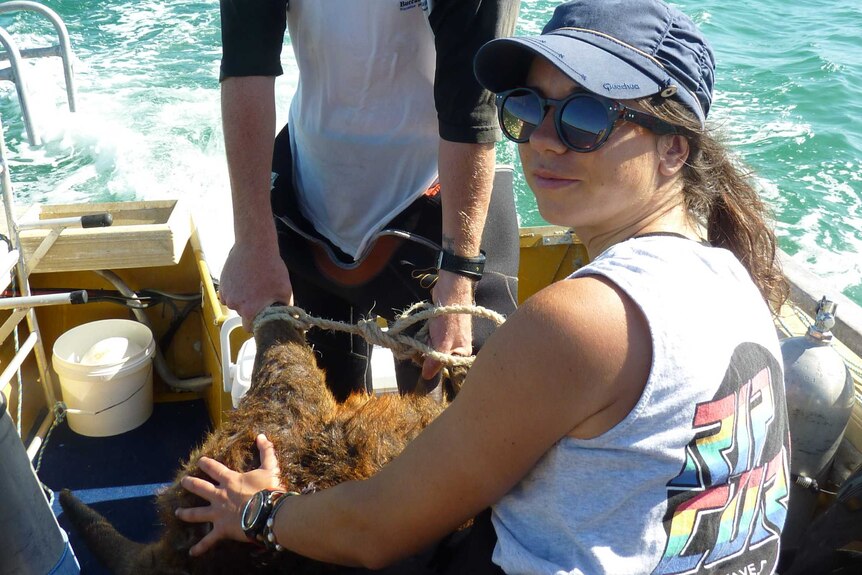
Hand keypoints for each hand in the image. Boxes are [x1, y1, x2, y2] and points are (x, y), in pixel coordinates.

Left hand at [176, 434, 283, 555]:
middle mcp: (220, 496)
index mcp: (230, 480)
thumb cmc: (268, 489)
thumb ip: (266, 451)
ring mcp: (218, 513)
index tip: (199, 461)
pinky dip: (200, 547)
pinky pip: (209, 540)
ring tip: (178, 512)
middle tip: (183, 482)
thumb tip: (262, 436)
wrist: (268, 512)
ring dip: (186, 513)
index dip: (206, 464)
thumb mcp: (270, 467)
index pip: (214, 469)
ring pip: (197, 513)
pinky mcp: (221, 529)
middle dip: (190, 484)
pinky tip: (192, 552)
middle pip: (200, 488)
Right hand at [219, 241, 293, 331]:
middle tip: (260, 297)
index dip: (256, 325)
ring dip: (242, 299)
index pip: (249, 328)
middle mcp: (235, 305)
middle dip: (250, 309)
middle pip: (243, 315)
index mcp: (250, 310)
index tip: (262, 319)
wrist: (255, 247)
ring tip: (253, 285)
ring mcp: (227, 294)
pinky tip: (244, 281)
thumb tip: (287, 317)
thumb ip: (285, 308)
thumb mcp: (285, 290)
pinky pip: (228, 294)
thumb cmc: (271, 268)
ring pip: (235, 304)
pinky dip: (235, 291)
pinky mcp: (222, 284)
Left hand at [422, 271, 473, 379]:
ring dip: (425, 340)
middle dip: (427, 350)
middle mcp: (457, 346)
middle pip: (436, 356)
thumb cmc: (449, 320)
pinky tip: (426, 327)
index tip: (423, 357)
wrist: (450, 291)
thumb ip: (434, 362)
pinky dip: (425, 333)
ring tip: (427, 332)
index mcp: (462, 353)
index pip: (443, 366)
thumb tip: (427, 377)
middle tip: (425, 341)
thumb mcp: (441, 344)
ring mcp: (449, 336)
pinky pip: (431, 336)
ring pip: (432, 346)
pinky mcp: (442, 327)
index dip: (431, 363)